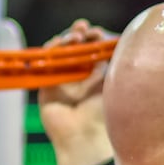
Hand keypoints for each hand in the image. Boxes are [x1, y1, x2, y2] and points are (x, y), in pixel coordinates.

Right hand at [39, 19, 115, 164]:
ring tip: (76, 36)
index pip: (94, 49)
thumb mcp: (113, 81)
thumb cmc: (105, 111)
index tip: (99, 33)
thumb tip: (117, 37)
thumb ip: (112, 59)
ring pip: (60, 52)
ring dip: (66, 39)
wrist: (86, 135)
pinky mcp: (46, 85)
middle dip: (80, 35)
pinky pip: (46, 62)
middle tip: (84, 29)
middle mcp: (80, 77)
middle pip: (76, 47)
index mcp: (99, 76)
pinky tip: (60, 43)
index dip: (95, 38)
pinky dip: (52, 49)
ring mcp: (63, 81)